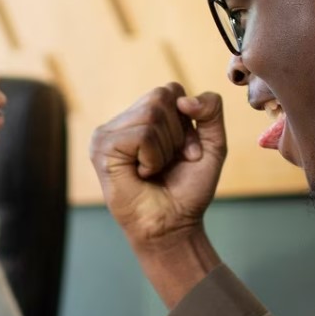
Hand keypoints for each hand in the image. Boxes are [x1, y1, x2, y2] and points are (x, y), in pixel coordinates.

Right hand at [88, 84, 227, 253]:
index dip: (188, 122)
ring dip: (164, 149)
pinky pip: (142, 135)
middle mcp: (122, 121)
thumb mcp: (212, 143)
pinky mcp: (102, 147)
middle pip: (161, 97)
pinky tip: (142, 174)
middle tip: (169, 163)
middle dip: (177, 134)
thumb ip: (211, 110)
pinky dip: (152, 158)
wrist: (173, 225)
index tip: (186, 153)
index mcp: (142, 116)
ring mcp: (107, 133)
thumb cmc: (187, 189)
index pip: (171, 91)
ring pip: (152, 115)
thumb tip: (184, 99)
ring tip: (153, 170)